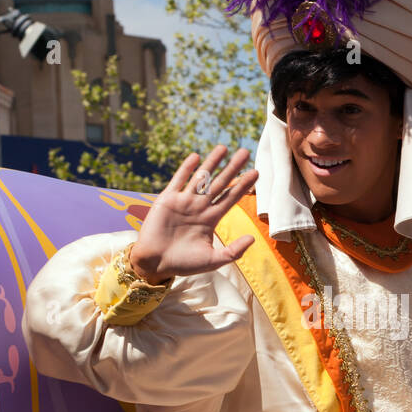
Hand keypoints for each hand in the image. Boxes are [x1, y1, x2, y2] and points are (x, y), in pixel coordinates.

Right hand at [129, 145, 258, 282]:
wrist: (155, 264)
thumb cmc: (183, 264)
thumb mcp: (212, 260)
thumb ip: (233, 251)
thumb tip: (253, 238)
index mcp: (210, 219)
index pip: (230, 198)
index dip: (242, 185)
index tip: (256, 172)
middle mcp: (199, 207)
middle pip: (219, 183)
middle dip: (232, 168)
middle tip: (245, 152)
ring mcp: (183, 202)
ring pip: (201, 178)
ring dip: (212, 162)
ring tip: (224, 147)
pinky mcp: (167, 200)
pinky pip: (178, 181)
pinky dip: (186, 169)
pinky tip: (195, 156)